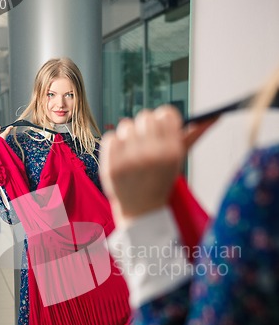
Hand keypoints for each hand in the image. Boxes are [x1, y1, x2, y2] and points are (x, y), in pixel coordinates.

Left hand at [99, 106, 215, 225]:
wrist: (141, 211)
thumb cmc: (160, 181)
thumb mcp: (178, 160)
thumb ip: (195, 135)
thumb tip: (214, 116)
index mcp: (172, 152)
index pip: (166, 113)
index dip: (162, 120)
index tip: (160, 129)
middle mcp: (152, 155)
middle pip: (145, 116)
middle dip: (145, 128)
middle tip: (145, 144)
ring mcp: (130, 160)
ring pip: (126, 124)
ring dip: (128, 137)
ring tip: (133, 154)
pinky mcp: (111, 165)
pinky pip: (110, 137)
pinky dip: (114, 146)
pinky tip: (121, 158)